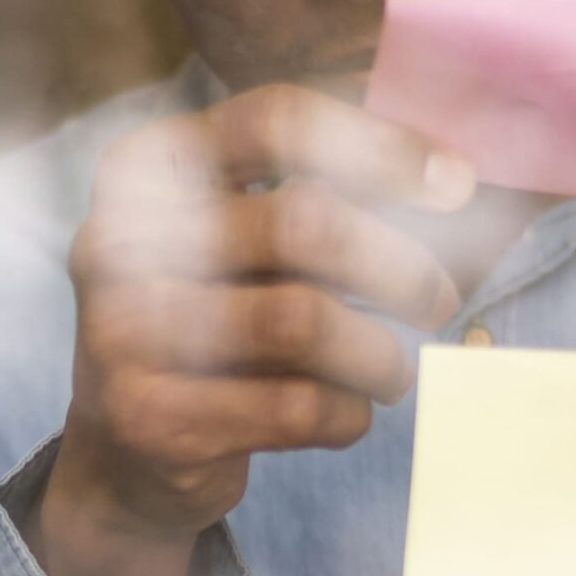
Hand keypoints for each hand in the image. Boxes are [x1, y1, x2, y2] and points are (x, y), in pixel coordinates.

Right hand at [33, 86, 475, 575]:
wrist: (125, 455)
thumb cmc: (214, 325)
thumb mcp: (240, 246)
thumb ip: (317, 196)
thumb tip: (453, 173)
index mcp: (146, 167)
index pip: (275, 120)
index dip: (379, 146)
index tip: (457, 185)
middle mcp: (118, 239)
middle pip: (303, 221)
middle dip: (398, 265)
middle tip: (439, 299)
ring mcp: (123, 331)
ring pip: (304, 321)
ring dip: (378, 354)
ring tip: (392, 371)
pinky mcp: (152, 418)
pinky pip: (295, 407)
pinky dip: (347, 415)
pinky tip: (345, 413)